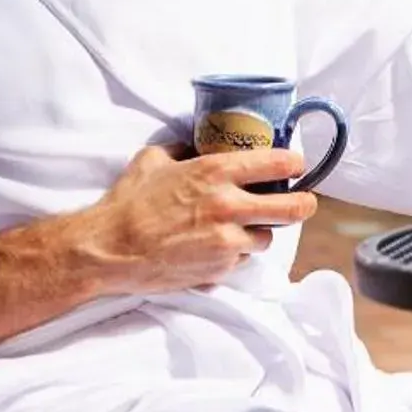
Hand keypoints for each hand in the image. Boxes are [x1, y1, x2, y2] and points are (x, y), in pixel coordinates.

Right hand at [78, 144, 317, 296]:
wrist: (107, 249)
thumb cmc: (127, 202)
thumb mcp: (155, 159)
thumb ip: (185, 149)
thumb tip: (198, 142)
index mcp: (217, 172)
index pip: (280, 163)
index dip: (294, 163)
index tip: (296, 166)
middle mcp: (229, 206)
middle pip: (295, 208)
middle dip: (304, 203)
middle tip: (303, 201)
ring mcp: (226, 240)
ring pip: (268, 238)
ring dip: (259, 232)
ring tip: (241, 228)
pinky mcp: (219, 269)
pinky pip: (241, 261)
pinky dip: (234, 255)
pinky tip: (214, 247)